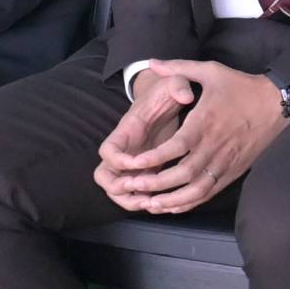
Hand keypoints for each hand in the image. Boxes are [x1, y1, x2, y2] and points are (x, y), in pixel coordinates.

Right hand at [96, 70, 194, 207]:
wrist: (165, 101)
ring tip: (152, 204)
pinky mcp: (145, 172)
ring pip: (116, 190)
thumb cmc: (165, 93)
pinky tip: (163, 203)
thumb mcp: (172, 83)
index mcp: (126, 131)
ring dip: (130, 201)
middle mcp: (123, 150)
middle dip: (118, 187)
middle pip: (103, 176)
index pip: (108, 150)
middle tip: (140, 191)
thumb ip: (178, 85)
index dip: (118, 161)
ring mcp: (132, 163)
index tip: (137, 163)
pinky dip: (143, 202)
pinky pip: (135, 193)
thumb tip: (186, 95)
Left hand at [102, 59, 284, 214]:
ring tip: (149, 204)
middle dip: (156, 183)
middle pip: (183, 173)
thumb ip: (178, 68)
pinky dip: (189, 203)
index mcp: (205, 123)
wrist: (276, 104)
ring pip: (196, 189)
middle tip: (133, 186)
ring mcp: (224, 163)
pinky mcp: (232, 173)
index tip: (135, 163)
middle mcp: (214, 146)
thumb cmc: (240, 87)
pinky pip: (209, 193)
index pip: (178, 146)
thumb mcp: (210, 70)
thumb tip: (151, 62)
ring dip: (172, 199)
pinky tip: (172, 206)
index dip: (156, 157)